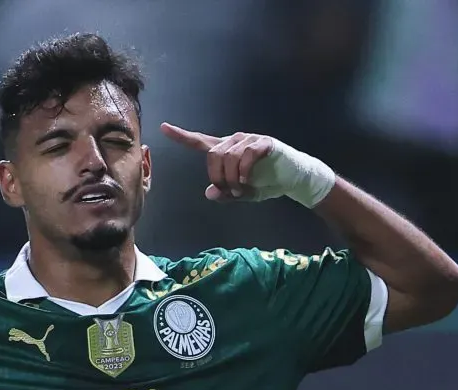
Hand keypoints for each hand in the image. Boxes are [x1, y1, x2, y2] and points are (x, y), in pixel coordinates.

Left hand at [160, 123, 335, 207]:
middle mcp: (235, 141)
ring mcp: (249, 140)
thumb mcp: (242, 193)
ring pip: (228, 157)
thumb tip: (210, 192)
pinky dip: (244, 172)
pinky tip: (248, 182)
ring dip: (232, 179)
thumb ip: (225, 193)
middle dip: (218, 177)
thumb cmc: (266, 183)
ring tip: (242, 190)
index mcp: (226, 150)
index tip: (163, 128)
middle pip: (212, 155)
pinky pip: (245, 155)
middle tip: (230, 192)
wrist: (293, 179)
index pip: (199, 141)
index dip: (181, 136)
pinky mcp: (263, 143)